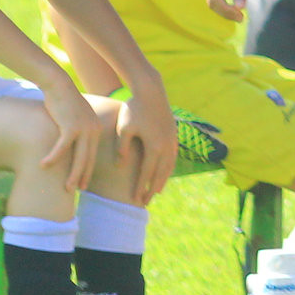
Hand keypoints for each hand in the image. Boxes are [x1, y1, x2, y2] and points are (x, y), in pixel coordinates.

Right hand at [39, 80, 105, 196]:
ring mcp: (83, 128)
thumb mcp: (74, 119)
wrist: (59, 85)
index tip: (83, 184)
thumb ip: (75, 132)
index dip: (87, 171)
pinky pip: (62, 147)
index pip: (92, 155)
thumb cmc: (64, 103)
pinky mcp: (70, 126)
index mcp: (95, 129)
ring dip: (72, 174)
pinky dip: (53, 157)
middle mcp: (93, 130)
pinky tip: (43, 165)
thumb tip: (70, 147)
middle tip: (76, 191)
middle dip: (82, 176)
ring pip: (79, 157)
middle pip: (88, 159)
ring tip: (66, 187)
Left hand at [117, 84, 178, 204]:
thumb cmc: (134, 109)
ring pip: (169, 166)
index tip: (135, 200)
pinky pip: (173, 157)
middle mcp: (166, 146)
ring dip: (162, 180)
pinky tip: (164, 172)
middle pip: (160, 174)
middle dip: (152, 189)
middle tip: (145, 202)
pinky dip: (168, 168)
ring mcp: (172, 140)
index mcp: (154, 146)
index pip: (146, 173)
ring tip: (157, 191)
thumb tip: (120, 166)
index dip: (141, 187)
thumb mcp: (124, 128)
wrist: (152, 91)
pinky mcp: (174, 134)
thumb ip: (122, 148)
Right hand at [203, 0, 256, 21]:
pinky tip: (236, 5)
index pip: (213, 0)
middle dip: (225, 12)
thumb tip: (240, 8)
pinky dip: (225, 1)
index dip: (225, 11)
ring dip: (225, 8)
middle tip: (241, 18)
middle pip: (212, 1)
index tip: (241, 16)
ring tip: (240, 14)